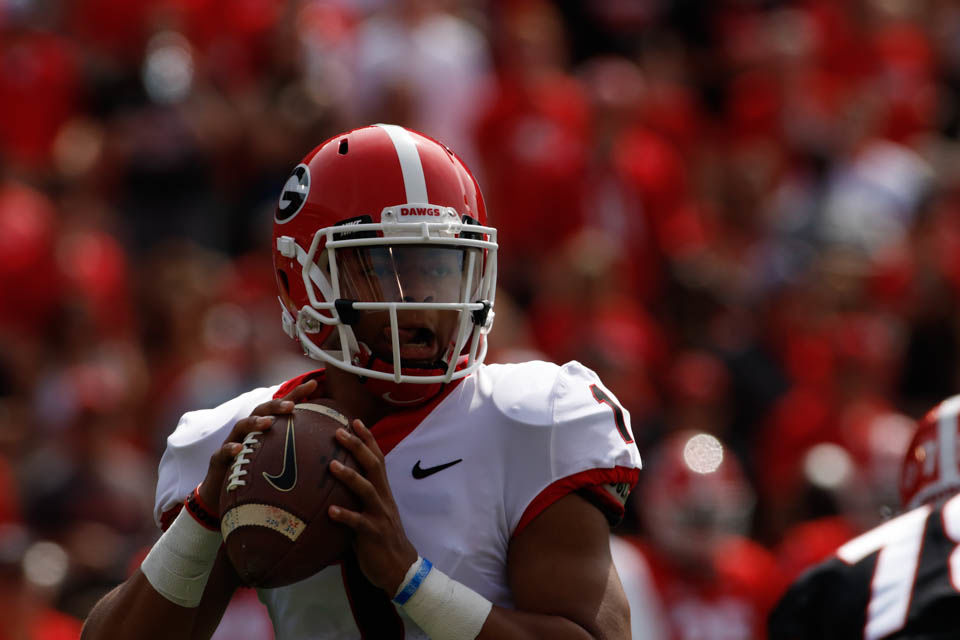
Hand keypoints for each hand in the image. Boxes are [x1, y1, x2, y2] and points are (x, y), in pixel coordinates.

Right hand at [198, 379, 318, 513]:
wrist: (223, 497)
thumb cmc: (256, 476)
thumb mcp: (279, 462)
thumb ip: (300, 451)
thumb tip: (334, 449)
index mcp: (265, 429)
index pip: (282, 407)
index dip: (298, 394)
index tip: (315, 384)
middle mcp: (249, 432)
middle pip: (261, 411)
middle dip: (276, 406)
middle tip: (291, 406)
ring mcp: (233, 444)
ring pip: (241, 427)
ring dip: (255, 422)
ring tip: (268, 423)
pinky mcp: (219, 461)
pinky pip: (222, 453)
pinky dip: (231, 450)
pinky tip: (239, 449)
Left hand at [328, 420, 418, 594]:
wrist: (400, 569)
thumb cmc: (380, 539)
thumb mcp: (371, 512)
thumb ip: (357, 498)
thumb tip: (330, 487)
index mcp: (383, 491)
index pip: (377, 458)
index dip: (367, 439)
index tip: (354, 420)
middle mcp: (383, 498)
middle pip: (373, 465)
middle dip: (357, 447)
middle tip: (338, 431)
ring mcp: (380, 515)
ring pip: (366, 489)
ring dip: (349, 476)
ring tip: (331, 465)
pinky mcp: (374, 534)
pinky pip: (358, 523)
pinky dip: (345, 515)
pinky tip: (330, 511)